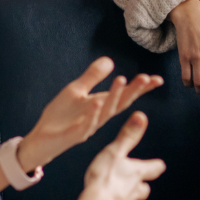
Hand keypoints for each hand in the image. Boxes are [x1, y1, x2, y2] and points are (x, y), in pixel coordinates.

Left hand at [17, 57, 162, 171]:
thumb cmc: (60, 116)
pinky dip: (91, 114)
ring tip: (122, 80)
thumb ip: (92, 76)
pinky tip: (97, 102)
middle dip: (133, 90)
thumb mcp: (76, 91)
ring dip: (114, 96)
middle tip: (146, 78)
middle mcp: (99, 117)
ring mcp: (88, 126)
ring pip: (105, 112)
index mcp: (101, 106)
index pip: (125, 96)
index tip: (157, 79)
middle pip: (120, 103)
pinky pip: (85, 124)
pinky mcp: (74, 134)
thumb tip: (110, 60)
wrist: (42, 138)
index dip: (141, 89)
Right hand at [54, 113, 165, 199]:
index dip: (155, 165)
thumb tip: (141, 117)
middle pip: (145, 189)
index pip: (154, 168)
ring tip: (119, 195)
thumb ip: (128, 136)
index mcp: (137, 173)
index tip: (157, 164)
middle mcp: (136, 191)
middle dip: (141, 185)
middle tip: (135, 181)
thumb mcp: (114, 152)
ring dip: (129, 199)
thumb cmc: (104, 180)